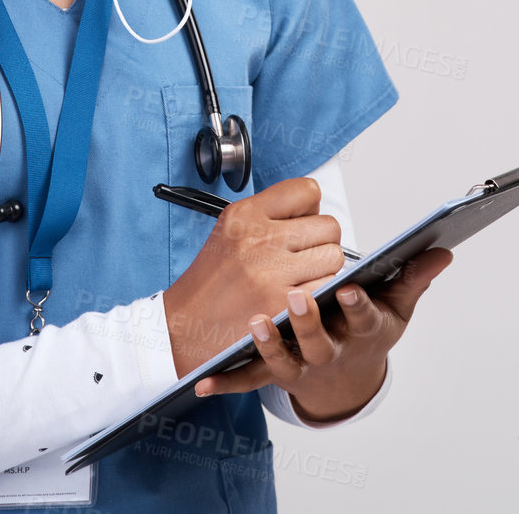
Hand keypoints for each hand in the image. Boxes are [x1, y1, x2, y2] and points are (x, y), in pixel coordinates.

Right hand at [161, 177, 345, 377]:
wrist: (185, 327)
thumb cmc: (210, 284)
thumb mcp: (230, 232)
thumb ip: (270, 216)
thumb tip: (314, 213)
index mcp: (245, 214)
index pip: (307, 191)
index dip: (310, 211)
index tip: (300, 226)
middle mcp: (258, 238)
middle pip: (328, 226)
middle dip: (321, 243)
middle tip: (301, 261)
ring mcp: (270, 271)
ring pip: (334, 257)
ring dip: (324, 271)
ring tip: (299, 281)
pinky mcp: (280, 303)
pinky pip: (328, 287)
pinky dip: (321, 296)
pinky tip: (300, 301)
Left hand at [192, 247, 453, 421]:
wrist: (345, 379)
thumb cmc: (367, 332)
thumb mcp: (395, 309)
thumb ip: (413, 278)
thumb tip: (441, 253)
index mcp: (361, 332)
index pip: (363, 318)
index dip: (358, 305)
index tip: (350, 287)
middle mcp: (330, 351)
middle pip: (321, 342)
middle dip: (310, 321)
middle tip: (298, 297)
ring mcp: (301, 364)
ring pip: (285, 361)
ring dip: (270, 345)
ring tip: (257, 323)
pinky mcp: (276, 372)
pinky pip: (250, 379)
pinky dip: (227, 381)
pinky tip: (205, 381)